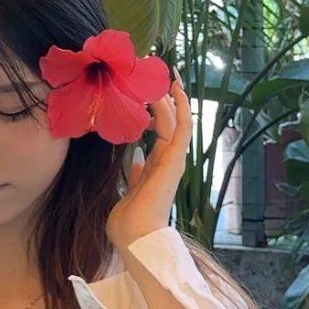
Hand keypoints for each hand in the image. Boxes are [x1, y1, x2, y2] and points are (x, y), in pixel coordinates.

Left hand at [106, 71, 191, 251]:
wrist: (135, 237)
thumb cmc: (127, 222)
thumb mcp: (127, 191)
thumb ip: (134, 175)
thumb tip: (136, 161)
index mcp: (157, 166)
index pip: (160, 130)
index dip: (155, 109)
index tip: (147, 90)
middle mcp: (168, 160)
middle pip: (170, 120)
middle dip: (165, 96)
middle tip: (157, 70)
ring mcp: (174, 159)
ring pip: (176, 119)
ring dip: (172, 95)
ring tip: (166, 72)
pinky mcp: (176, 159)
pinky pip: (181, 127)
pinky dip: (180, 106)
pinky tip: (173, 88)